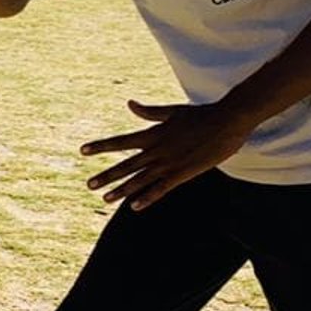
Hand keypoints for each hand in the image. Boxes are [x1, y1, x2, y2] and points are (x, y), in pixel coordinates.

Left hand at [80, 99, 253, 210]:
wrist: (228, 121)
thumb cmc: (201, 114)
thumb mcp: (172, 111)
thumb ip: (149, 112)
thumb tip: (129, 104)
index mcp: (152, 134)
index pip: (120, 141)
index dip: (101, 146)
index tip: (83, 150)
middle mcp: (156, 150)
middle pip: (126, 165)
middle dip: (107, 176)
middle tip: (89, 185)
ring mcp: (169, 163)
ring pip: (140, 179)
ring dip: (122, 190)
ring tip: (105, 198)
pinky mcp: (184, 173)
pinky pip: (161, 188)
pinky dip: (147, 197)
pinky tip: (135, 207)